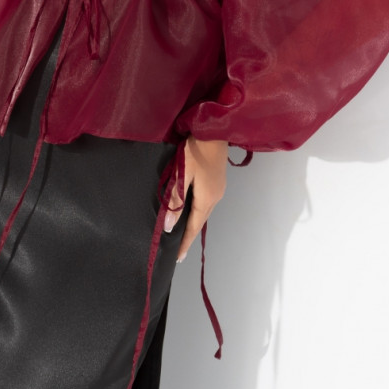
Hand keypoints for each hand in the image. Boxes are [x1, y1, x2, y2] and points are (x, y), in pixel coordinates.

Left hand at [165, 136, 228, 261]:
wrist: (214, 131)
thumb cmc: (196, 151)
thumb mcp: (182, 175)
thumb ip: (175, 200)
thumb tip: (169, 225)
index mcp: (206, 199)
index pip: (193, 227)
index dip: (185, 242)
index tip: (178, 258)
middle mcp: (216, 197)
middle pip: (201, 221)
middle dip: (189, 234)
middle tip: (179, 248)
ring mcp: (219, 189)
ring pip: (204, 211)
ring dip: (194, 222)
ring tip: (183, 231)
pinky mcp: (218, 181)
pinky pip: (207, 202)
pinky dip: (198, 210)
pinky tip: (191, 209)